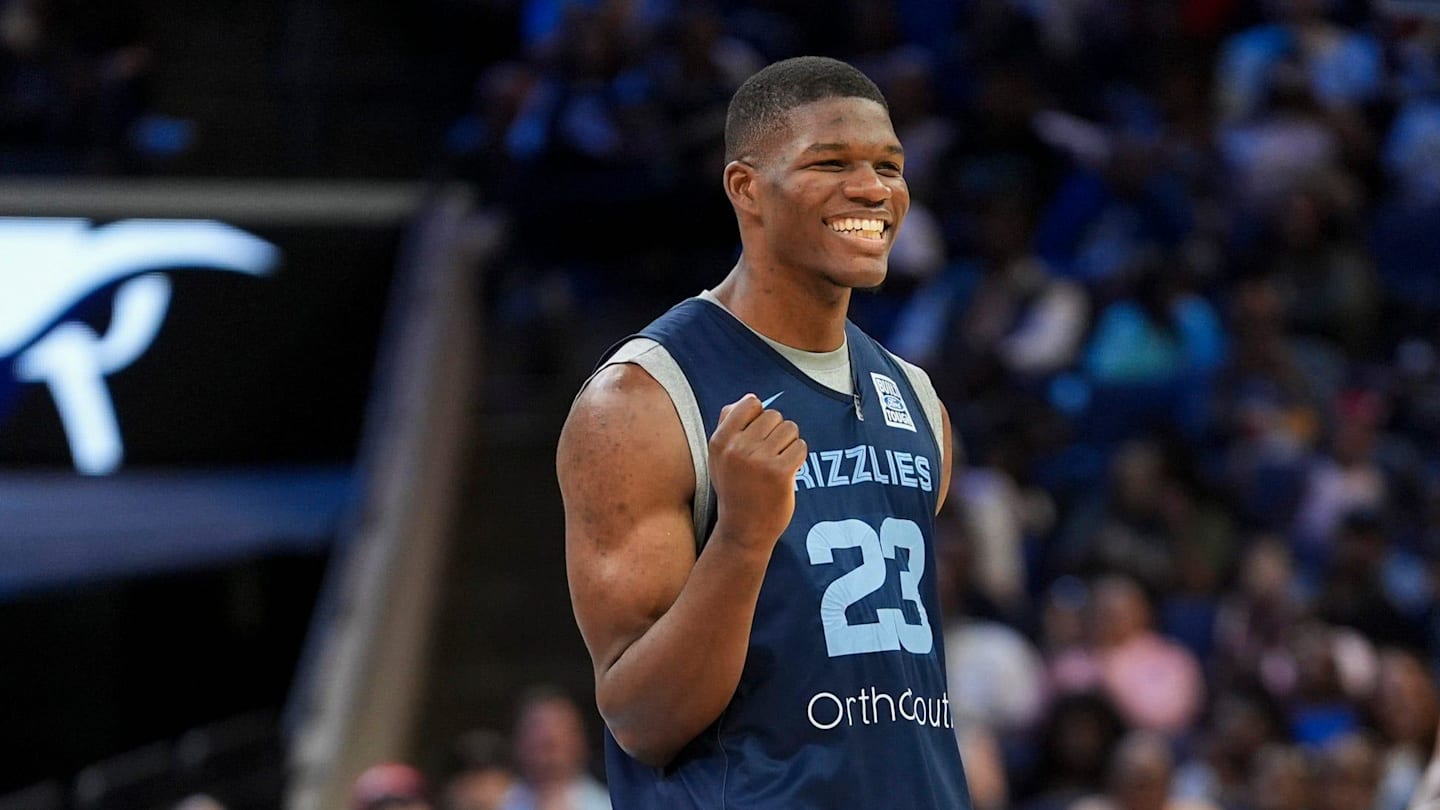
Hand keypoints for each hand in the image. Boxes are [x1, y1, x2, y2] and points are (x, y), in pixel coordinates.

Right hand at [708, 393, 806, 552]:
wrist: (743, 530)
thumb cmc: (735, 489)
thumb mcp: (719, 457)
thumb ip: (729, 425)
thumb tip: (749, 398)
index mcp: (720, 441)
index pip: (750, 403)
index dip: (760, 416)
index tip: (759, 434)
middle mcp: (737, 448)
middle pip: (774, 415)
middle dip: (777, 432)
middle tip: (770, 454)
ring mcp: (759, 460)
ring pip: (790, 428)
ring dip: (789, 443)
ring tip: (778, 461)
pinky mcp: (780, 472)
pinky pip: (800, 447)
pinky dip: (798, 457)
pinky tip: (788, 471)